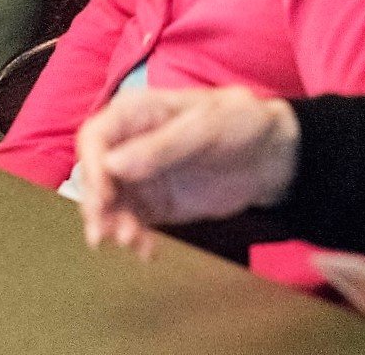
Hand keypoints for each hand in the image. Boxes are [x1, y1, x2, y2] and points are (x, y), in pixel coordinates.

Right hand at [75, 86, 299, 257]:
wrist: (273, 154)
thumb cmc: (239, 122)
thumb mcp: (204, 128)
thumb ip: (160, 146)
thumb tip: (111, 165)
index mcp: (135, 113)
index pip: (95, 137)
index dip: (92, 167)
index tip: (102, 198)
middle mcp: (129, 144)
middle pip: (96, 174)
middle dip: (97, 205)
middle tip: (107, 233)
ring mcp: (141, 175)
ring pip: (110, 202)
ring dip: (114, 224)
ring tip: (134, 242)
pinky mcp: (155, 203)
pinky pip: (133, 220)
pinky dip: (134, 236)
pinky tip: (147, 250)